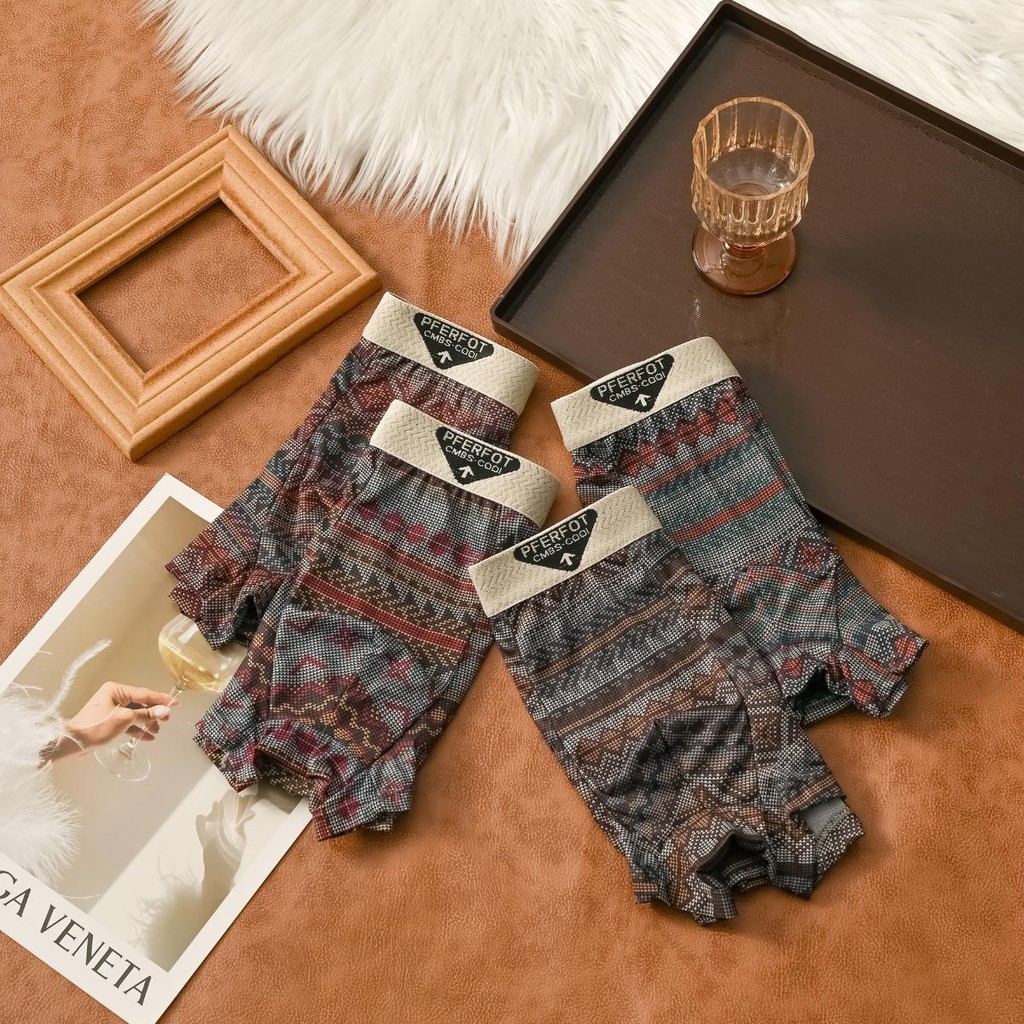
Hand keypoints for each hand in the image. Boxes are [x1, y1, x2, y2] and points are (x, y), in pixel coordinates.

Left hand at [42, 682, 180, 761]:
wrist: (72, 743)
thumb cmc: (97, 727)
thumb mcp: (124, 719)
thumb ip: (146, 715)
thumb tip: (165, 710)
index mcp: (116, 689)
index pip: (144, 693)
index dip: (161, 699)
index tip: (177, 703)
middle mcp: (114, 696)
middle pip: (140, 703)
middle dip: (154, 713)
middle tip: (167, 720)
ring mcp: (111, 709)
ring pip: (135, 714)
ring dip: (146, 723)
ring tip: (157, 732)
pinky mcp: (109, 721)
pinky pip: (128, 722)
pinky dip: (137, 729)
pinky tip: (147, 738)